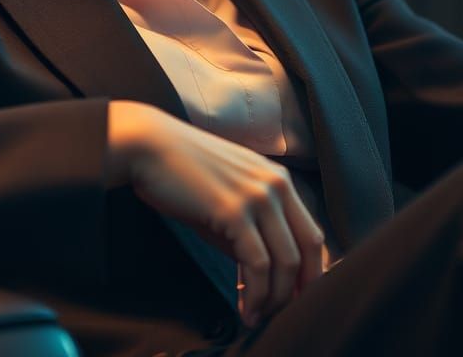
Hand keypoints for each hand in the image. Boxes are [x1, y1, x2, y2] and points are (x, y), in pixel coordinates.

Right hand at [108, 100, 324, 326]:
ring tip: (257, 316)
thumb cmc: (183, 173)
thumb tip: (262, 275)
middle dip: (299, 290)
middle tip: (280, 313)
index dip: (311, 271)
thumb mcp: (228, 197)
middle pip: (308, 249)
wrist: (150, 148)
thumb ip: (251, 230)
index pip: (312, 233)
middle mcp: (276, 185)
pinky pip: (258, 265)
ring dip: (275, 299)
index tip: (296, 297)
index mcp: (278, 178)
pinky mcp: (235, 211)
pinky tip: (244, 308)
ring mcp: (258, 196)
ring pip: (286, 262)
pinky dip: (255, 295)